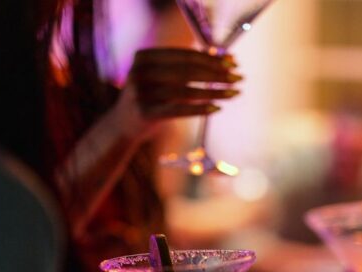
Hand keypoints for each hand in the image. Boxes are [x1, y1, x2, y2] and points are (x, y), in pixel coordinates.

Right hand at [110, 47, 241, 141]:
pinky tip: (217, 108)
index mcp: (144, 56)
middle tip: (239, 77)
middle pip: (187, 71)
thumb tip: (226, 59)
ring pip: (185, 90)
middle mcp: (140, 71)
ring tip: (234, 93)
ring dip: (214, 91)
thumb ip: (186, 68)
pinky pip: (178, 109)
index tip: (233, 62)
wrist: (122, 126)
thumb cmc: (151, 98)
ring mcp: (140, 92)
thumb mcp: (163, 78)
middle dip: (217, 74)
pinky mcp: (144, 112)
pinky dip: (200, 108)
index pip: (184, 55)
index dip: (211, 58)